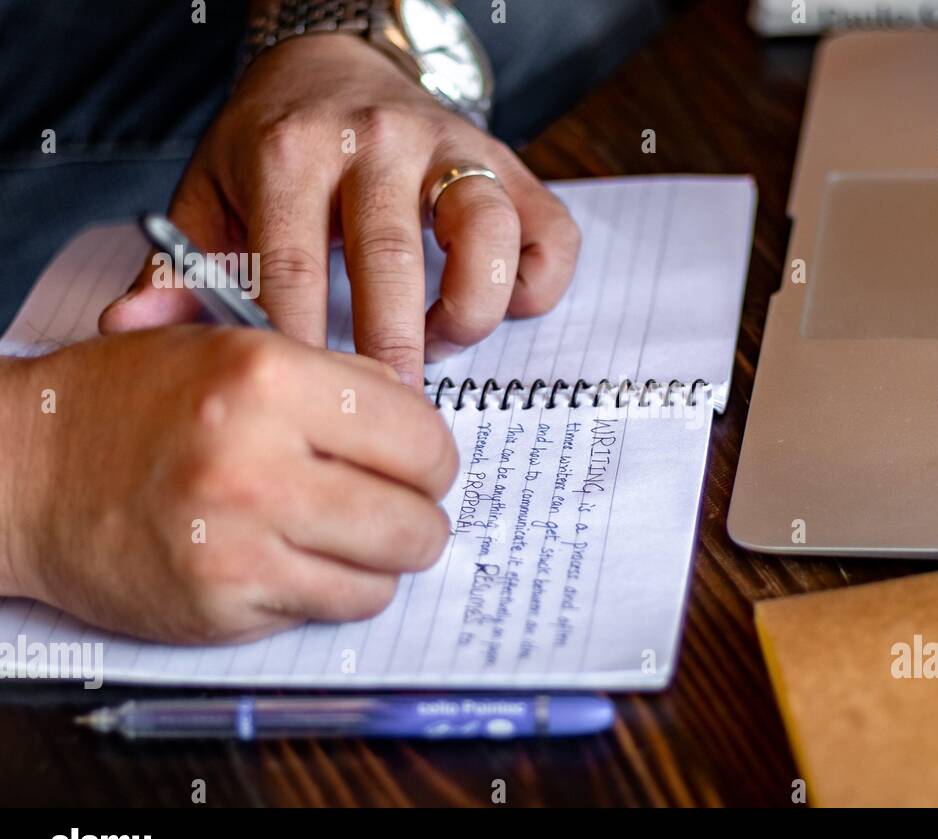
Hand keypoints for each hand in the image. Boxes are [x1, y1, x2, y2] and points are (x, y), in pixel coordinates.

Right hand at [0, 328, 455, 643]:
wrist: (22, 472)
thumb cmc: (128, 404)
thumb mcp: (232, 348)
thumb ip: (337, 379)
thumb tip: (423, 427)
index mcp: (268, 379)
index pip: (421, 438)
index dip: (433, 457)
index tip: (422, 464)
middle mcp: (256, 462)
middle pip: (416, 518)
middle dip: (419, 517)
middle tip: (399, 508)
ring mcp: (238, 543)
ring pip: (384, 575)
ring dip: (379, 560)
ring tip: (346, 536)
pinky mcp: (221, 604)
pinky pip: (330, 609)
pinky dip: (332, 591)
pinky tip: (298, 562)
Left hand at [99, 33, 579, 387]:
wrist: (334, 66)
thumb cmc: (273, 149)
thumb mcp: (212, 196)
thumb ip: (181, 266)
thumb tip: (130, 328)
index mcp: (293, 151)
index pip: (294, 268)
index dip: (303, 351)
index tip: (308, 412)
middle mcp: (379, 140)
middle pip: (393, 263)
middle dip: (391, 354)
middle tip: (389, 415)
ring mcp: (453, 149)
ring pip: (486, 237)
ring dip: (467, 312)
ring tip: (440, 342)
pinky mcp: (511, 166)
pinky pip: (550, 238)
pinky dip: (535, 285)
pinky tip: (496, 305)